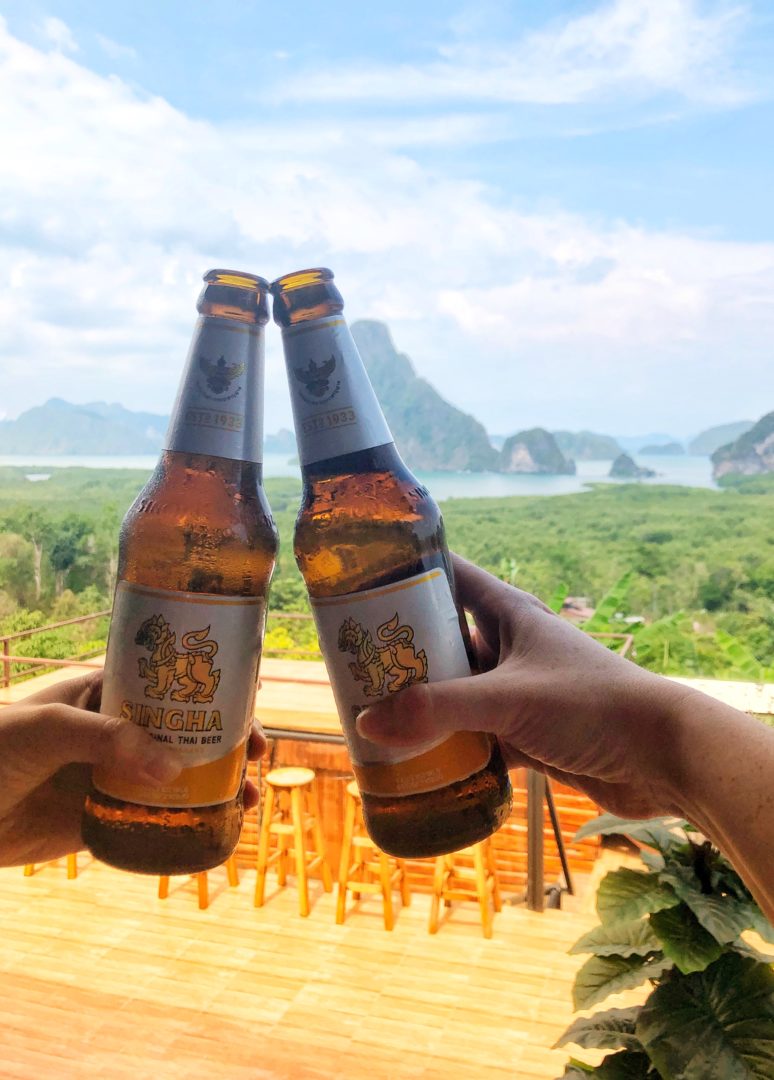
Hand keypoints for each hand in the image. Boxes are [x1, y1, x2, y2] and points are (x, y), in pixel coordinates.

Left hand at [0, 671, 265, 866]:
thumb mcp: (50, 726)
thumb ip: (109, 740)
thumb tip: (173, 770)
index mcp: (105, 694)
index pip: (171, 687)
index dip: (214, 696)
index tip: (246, 714)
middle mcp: (115, 733)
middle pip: (184, 734)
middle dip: (225, 745)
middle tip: (257, 761)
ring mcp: (109, 776)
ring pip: (175, 779)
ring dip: (214, 787)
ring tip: (247, 800)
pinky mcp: (98, 818)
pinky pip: (150, 820)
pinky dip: (183, 823)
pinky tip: (211, 829)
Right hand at [357, 555, 694, 819]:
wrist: (663, 757)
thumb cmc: (592, 704)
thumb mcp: (509, 699)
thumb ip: (439, 709)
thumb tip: (367, 722)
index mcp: (510, 615)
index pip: (451, 577)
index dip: (410, 575)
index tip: (361, 583)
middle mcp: (511, 648)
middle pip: (445, 641)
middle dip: (403, 654)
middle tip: (350, 665)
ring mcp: (519, 693)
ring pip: (457, 694)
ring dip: (422, 707)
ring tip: (369, 715)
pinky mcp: (528, 736)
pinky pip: (476, 739)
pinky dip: (449, 750)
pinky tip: (414, 763)